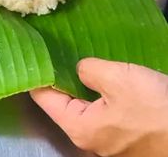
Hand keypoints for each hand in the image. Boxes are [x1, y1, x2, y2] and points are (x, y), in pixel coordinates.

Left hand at [31, 58, 167, 156]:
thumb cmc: (155, 109)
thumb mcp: (117, 78)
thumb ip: (88, 70)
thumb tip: (79, 70)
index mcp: (78, 128)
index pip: (43, 98)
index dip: (39, 73)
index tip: (35, 52)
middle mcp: (89, 139)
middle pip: (64, 103)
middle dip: (63, 77)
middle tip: (60, 49)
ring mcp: (109, 141)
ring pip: (88, 106)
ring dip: (86, 85)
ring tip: (83, 58)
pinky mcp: (128, 138)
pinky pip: (107, 112)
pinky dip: (104, 95)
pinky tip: (109, 77)